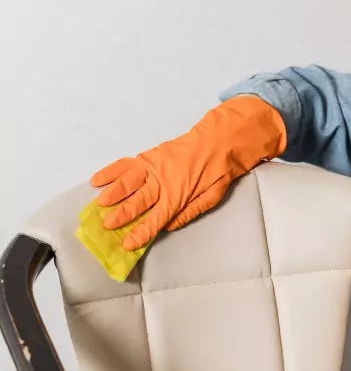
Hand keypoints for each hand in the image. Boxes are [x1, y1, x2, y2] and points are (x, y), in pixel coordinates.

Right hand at [90, 96, 286, 249]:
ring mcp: (153, 167)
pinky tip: (97, 179)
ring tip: (99, 204)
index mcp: (178, 196)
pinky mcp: (149, 156)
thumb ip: (190, 212)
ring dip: (112, 193)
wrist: (219, 140)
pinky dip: (110, 171)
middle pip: (138, 202)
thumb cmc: (218, 170)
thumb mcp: (212, 197)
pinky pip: (126, 164)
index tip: (127, 244)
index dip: (141, 233)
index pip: (156, 219)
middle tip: (105, 226)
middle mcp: (163, 183)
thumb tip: (168, 226)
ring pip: (128, 182)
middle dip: (121, 215)